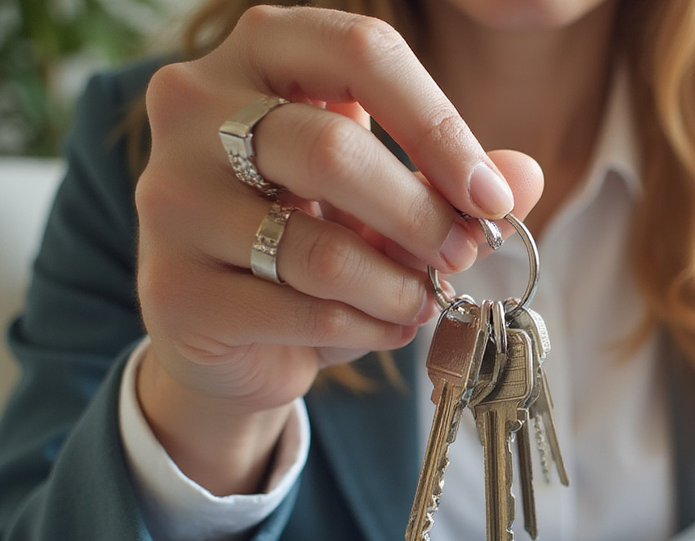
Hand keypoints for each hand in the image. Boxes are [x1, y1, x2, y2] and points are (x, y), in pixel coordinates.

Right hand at [132, 7, 542, 491]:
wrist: (233, 334)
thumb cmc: (317, 237)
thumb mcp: (392, 199)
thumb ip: (455, 183)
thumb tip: (525, 176)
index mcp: (259, 53)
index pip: (361, 54)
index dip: (440, 126)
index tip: (491, 197)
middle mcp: (194, 108)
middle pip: (332, 150)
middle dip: (421, 216)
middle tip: (465, 255)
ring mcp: (169, 197)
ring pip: (318, 249)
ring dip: (398, 288)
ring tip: (423, 300)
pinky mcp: (171, 287)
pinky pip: (297, 311)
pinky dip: (364, 328)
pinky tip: (382, 328)